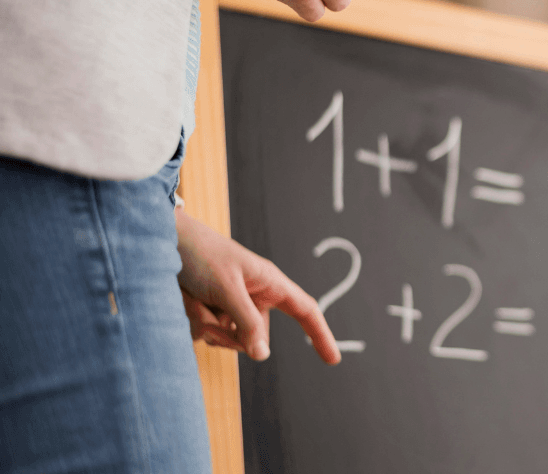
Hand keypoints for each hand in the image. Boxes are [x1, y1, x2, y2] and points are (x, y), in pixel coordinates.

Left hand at [174, 206, 340, 363]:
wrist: (162, 240)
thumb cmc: (201, 254)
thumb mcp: (227, 288)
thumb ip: (246, 323)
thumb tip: (262, 356)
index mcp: (269, 283)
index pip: (305, 311)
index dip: (320, 335)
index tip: (333, 360)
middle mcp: (254, 296)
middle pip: (255, 337)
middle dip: (229, 334)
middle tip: (208, 317)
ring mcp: (231, 305)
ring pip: (228, 339)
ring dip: (206, 325)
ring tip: (192, 300)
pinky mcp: (211, 310)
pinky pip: (208, 333)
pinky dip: (194, 322)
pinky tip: (184, 301)